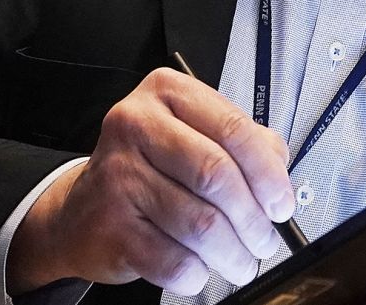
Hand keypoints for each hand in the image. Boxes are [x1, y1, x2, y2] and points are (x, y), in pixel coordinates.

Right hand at [7, 68, 294, 294]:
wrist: (83, 212)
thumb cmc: (150, 170)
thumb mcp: (196, 135)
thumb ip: (245, 144)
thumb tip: (279, 176)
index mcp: (168, 93)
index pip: (233, 129)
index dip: (268, 173)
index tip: (282, 204)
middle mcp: (136, 125)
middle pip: (217, 176)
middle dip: (253, 219)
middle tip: (265, 241)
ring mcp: (118, 174)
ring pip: (200, 224)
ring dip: (232, 253)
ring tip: (242, 262)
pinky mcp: (109, 225)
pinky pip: (173, 260)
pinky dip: (197, 273)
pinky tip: (201, 268)